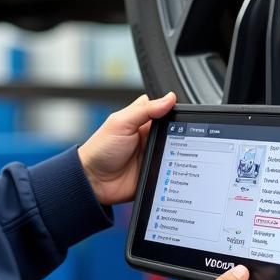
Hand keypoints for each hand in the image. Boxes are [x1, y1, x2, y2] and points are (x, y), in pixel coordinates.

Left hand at [78, 91, 175, 205]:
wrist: (93, 181)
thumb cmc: (100, 150)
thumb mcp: (121, 123)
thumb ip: (145, 110)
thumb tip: (169, 98)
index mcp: (141, 120)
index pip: (165, 110)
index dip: (175, 111)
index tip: (186, 113)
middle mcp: (149, 136)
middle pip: (174, 131)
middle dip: (181, 134)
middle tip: (183, 136)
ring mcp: (152, 154)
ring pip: (176, 150)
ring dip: (179, 152)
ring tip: (180, 153)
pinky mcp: (154, 171)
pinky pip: (171, 169)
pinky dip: (175, 169)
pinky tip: (178, 169)